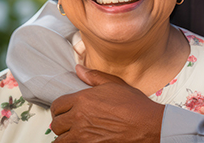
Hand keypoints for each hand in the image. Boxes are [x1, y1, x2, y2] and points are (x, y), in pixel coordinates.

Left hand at [50, 64, 164, 142]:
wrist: (147, 125)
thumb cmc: (134, 105)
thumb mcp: (115, 84)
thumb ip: (94, 77)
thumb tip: (79, 69)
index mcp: (83, 100)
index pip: (57, 105)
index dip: (59, 108)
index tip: (63, 110)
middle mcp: (79, 118)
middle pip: (56, 123)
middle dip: (60, 122)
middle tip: (67, 123)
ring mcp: (83, 136)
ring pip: (60, 139)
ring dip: (64, 136)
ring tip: (71, 134)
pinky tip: (79, 141)